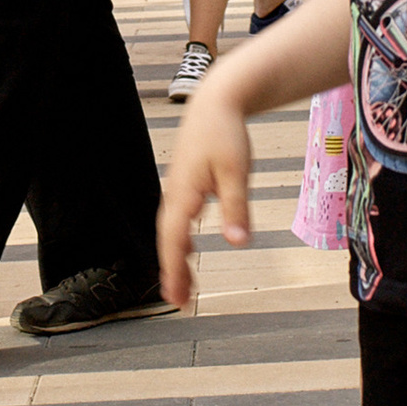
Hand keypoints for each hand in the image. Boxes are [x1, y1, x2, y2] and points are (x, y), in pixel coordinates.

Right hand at [157, 85, 253, 305]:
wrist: (215, 102)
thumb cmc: (225, 132)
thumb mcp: (236, 172)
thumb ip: (236, 209)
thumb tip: (238, 243)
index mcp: (184, 194)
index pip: (174, 242)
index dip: (174, 272)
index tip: (177, 298)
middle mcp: (175, 195)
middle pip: (168, 242)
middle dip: (172, 273)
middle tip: (179, 303)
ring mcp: (177, 191)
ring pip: (171, 233)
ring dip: (175, 260)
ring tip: (182, 286)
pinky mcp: (185, 186)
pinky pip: (177, 221)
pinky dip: (180, 241)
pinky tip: (190, 250)